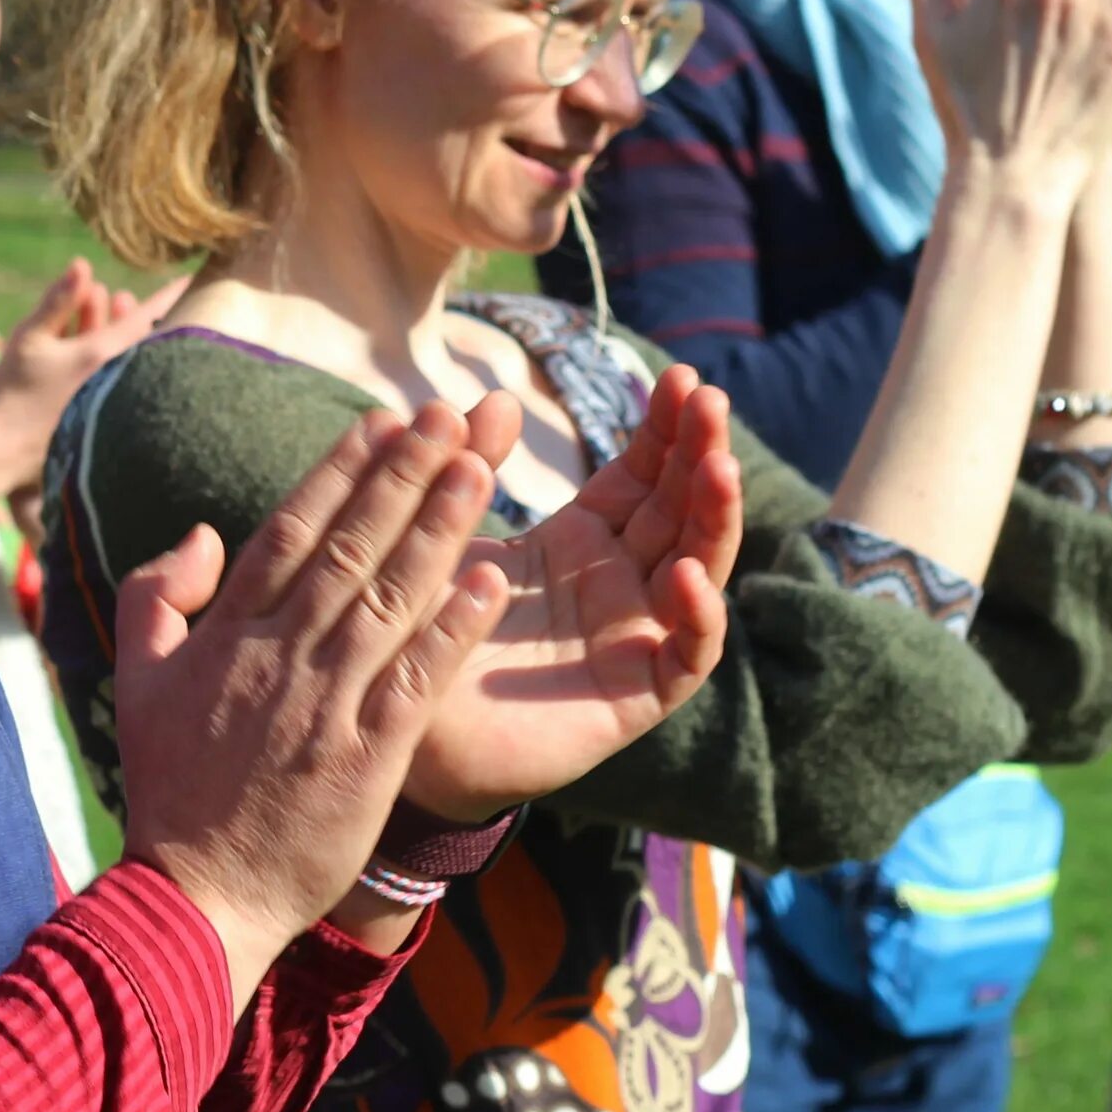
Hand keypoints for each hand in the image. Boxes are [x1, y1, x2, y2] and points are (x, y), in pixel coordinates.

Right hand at [0, 260, 186, 493]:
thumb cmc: (10, 390)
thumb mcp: (30, 338)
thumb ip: (59, 301)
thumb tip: (83, 263)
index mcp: (103, 354)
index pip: (149, 316)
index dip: (170, 295)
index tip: (192, 279)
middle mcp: (117, 379)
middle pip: (142, 338)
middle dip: (133, 313)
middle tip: (120, 296)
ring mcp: (113, 402)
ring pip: (129, 359)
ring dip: (117, 332)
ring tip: (99, 310)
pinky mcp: (104, 420)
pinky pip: (117, 381)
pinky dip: (111, 360)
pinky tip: (90, 347)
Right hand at [117, 400, 509, 1005]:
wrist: (197, 895)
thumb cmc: (170, 791)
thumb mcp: (137, 681)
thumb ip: (157, 595)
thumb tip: (207, 531)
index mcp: (229, 634)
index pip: (291, 531)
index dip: (341, 471)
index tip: (383, 422)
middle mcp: (280, 656)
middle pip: (350, 547)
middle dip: (402, 475)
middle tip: (446, 415)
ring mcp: (325, 704)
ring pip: (390, 597)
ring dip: (438, 528)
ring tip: (479, 466)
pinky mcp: (366, 757)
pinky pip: (418, 680)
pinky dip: (454, 628)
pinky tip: (492, 582)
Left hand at [402, 364, 741, 820]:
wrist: (393, 733)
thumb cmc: (416, 631)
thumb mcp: (440, 536)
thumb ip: (466, 467)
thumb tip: (500, 399)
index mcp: (581, 541)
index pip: (642, 474)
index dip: (664, 428)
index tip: (678, 378)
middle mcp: (619, 584)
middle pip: (681, 509)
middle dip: (700, 452)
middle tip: (709, 400)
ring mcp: (634, 638)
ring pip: (700, 569)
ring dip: (715, 518)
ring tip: (718, 467)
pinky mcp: (636, 696)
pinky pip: (687, 655)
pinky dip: (698, 616)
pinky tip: (687, 576)